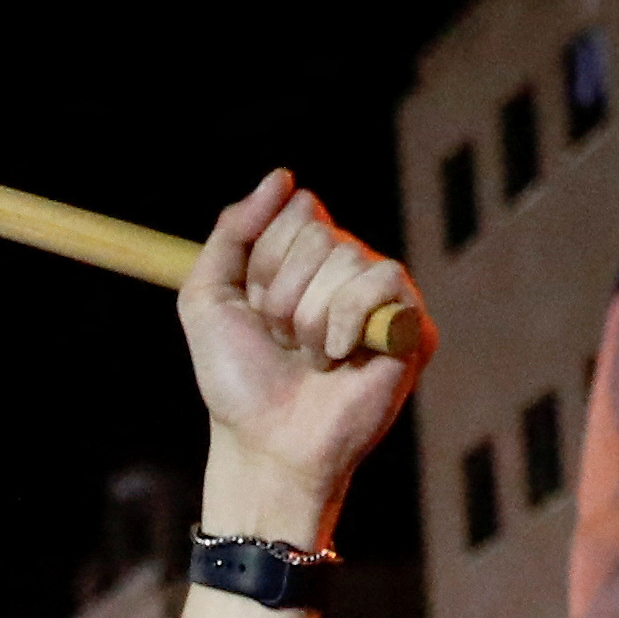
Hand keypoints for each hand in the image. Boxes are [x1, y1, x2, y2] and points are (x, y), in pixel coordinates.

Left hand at [179, 171, 423, 545]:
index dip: (266, 258)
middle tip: (283, 339)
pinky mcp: (411, 324)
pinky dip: (344, 323)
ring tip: (311, 355)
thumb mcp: (207, 299)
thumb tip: (283, 176)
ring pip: (345, 258)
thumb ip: (230, 232)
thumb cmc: (238, 380)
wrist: (265, 441)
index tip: (256, 306)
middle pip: (318, 232)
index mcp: (306, 258)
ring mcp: (382, 296)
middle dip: (282, 292)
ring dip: (308, 317)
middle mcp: (349, 268)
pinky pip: (380, 282)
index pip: (298, 209)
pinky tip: (341, 358)